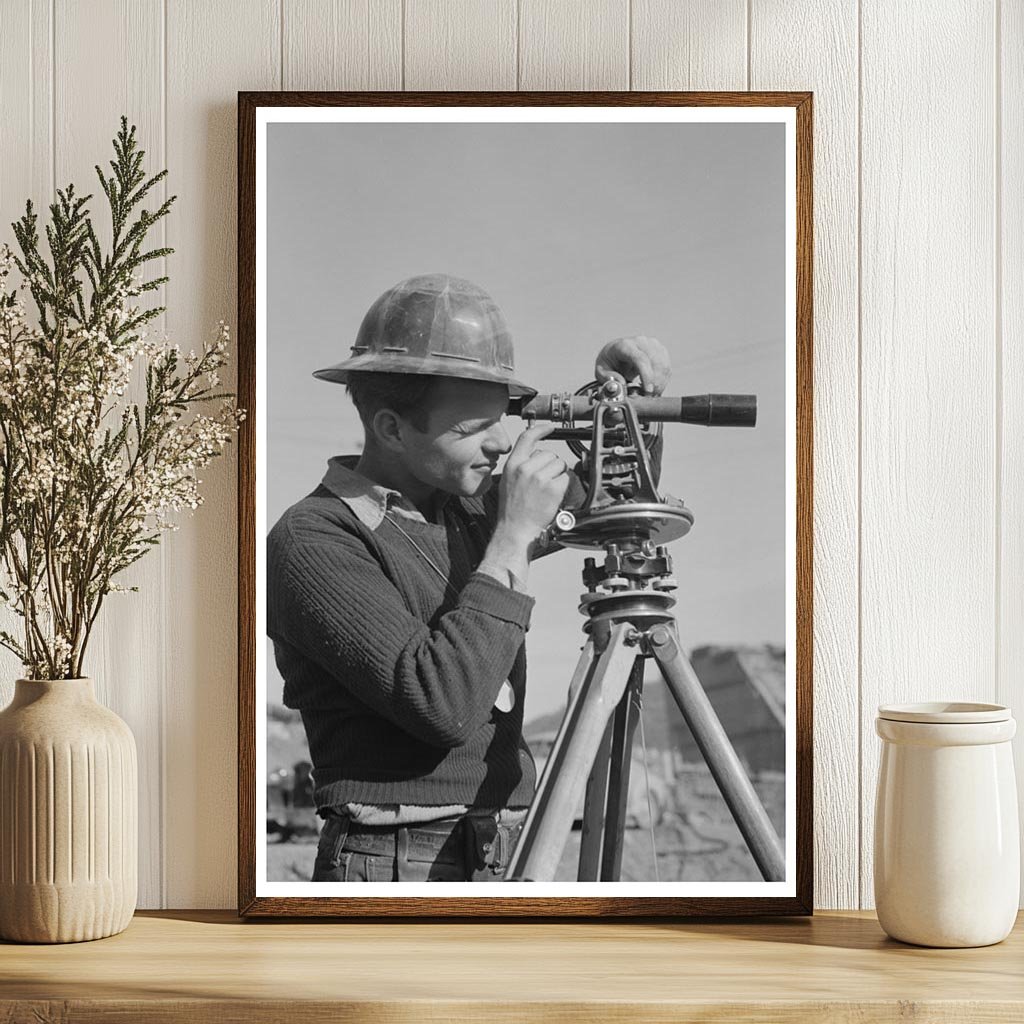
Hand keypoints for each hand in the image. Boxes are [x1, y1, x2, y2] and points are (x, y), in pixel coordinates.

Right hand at [495, 422, 570, 544]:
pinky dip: (562, 486)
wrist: (515, 530)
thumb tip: (536, 456)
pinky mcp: (552, 488)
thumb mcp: (508, 481)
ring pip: (559, 465)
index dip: (540, 430)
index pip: (527, 438)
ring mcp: (539, 478)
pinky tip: (552, 496)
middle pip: (549, 454)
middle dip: (550, 465)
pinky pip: (565, 478)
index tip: (549, 428)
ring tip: (547, 489)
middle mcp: (525, 468)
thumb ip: (520, 465)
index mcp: (513, 465)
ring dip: (558, 475)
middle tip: (543, 482)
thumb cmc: (512, 509)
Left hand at [594, 336, 670, 395]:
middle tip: (647, 397)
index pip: (640, 359)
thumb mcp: (601, 371)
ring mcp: (653, 345)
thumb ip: (608, 378)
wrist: (616, 354)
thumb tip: (621, 383)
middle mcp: (640, 341)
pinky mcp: (660, 351)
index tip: (647, 391)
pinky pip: (666, 369)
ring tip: (649, 395)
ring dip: (659, 384)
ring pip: (664, 367)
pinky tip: (653, 388)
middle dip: (654, 384)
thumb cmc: (609, 363)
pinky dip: (662, 382)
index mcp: (624, 345)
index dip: (646, 376)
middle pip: (655, 363)